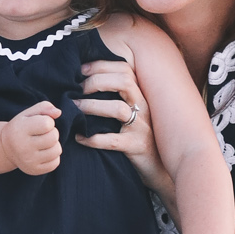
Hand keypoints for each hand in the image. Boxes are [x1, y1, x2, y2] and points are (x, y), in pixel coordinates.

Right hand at [4, 102, 61, 175]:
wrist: (6, 148)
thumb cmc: (22, 127)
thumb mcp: (28, 114)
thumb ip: (44, 107)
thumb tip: (58, 112)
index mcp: (19, 130)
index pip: (47, 124)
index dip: (48, 121)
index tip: (40, 123)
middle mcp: (22, 147)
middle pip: (54, 137)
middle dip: (52, 132)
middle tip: (42, 134)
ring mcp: (28, 161)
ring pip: (57, 150)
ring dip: (54, 144)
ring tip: (44, 143)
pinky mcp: (34, 170)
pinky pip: (56, 162)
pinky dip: (53, 156)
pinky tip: (43, 153)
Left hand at [76, 55, 172, 198]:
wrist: (160, 168)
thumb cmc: (138, 137)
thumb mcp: (133, 113)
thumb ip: (118, 97)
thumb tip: (85, 82)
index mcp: (141, 95)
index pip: (125, 69)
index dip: (102, 65)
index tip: (81, 70)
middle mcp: (144, 107)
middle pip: (123, 81)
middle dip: (96, 81)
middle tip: (76, 90)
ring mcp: (142, 127)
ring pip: (118, 109)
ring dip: (92, 106)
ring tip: (74, 109)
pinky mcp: (137, 147)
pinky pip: (113, 141)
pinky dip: (93, 138)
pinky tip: (79, 137)